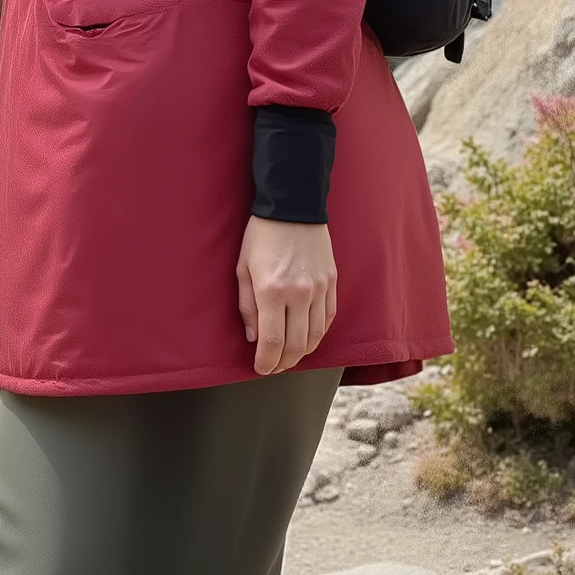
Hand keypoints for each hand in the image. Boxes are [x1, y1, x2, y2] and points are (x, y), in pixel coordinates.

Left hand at [236, 216, 337, 375]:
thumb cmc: (262, 235)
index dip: (266, 362)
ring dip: (301, 353)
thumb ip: (247, 306)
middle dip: (283, 364)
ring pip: (315, 337)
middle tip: (273, 366)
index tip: (260, 368)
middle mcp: (299, 294)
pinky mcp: (332, 283)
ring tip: (289, 355)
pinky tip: (307, 337)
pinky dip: (318, 334)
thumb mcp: (243, 268)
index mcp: (272, 291)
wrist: (293, 206)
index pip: (272, 342)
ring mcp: (319, 289)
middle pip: (296, 346)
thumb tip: (253, 338)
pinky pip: (328, 319)